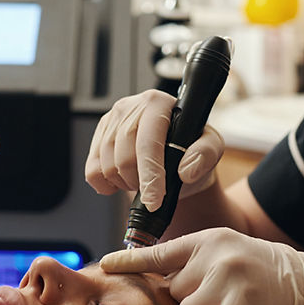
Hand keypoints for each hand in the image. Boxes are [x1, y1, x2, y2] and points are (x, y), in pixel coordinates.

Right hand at [85, 89, 224, 211]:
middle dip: (140, 183)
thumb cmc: (192, 148)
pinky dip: (106, 184)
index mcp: (157, 103)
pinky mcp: (99, 135)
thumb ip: (205, 154)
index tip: (155, 201)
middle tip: (155, 188)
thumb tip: (186, 169)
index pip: (148, 144)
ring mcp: (111, 119)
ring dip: (126, 183)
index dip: (150, 176)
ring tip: (143, 179)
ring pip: (106, 166)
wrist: (175, 152)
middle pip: (124, 158)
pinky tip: (123, 181)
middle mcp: (131, 106)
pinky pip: (92, 170)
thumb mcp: (211, 147)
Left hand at [100, 228, 303, 304]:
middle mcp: (217, 256)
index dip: (129, 263)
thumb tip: (152, 281)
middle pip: (173, 294)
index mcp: (209, 240)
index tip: (103, 266)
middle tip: (220, 297)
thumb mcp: (227, 253)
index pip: (160, 253)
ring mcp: (230, 281)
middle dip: (190, 301)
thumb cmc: (261, 274)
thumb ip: (193, 263)